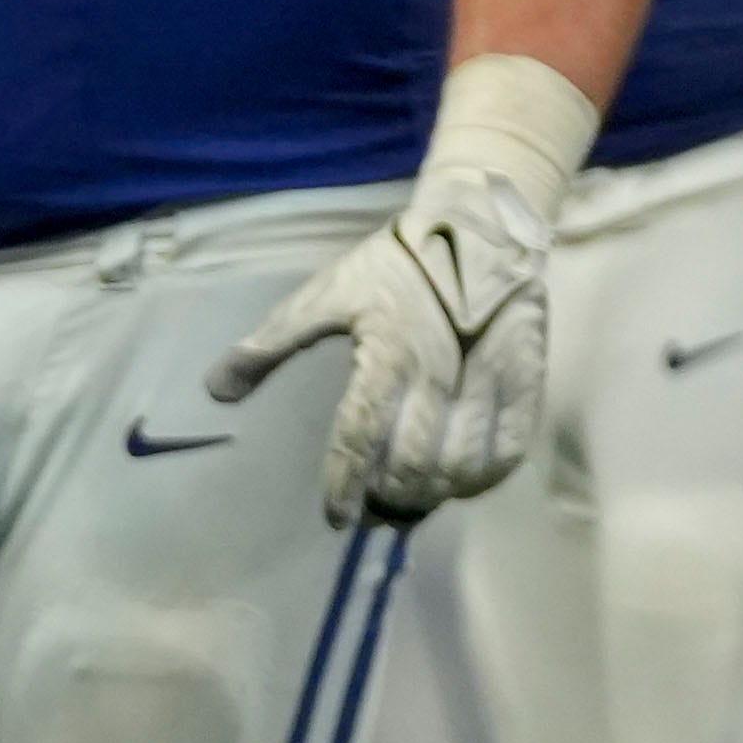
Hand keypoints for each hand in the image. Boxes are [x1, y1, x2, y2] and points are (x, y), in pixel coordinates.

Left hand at [209, 161, 555, 524]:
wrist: (480, 225)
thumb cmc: (394, 263)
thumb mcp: (325, 295)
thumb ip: (271, 345)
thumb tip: (215, 391)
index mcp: (384, 353)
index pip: (358, 436)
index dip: (344, 485)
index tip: (336, 517)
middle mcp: (438, 371)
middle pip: (413, 462)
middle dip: (388, 499)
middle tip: (373, 512)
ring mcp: (488, 377)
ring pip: (462, 465)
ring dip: (433, 496)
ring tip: (409, 501)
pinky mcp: (527, 379)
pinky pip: (509, 450)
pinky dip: (481, 479)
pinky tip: (458, 484)